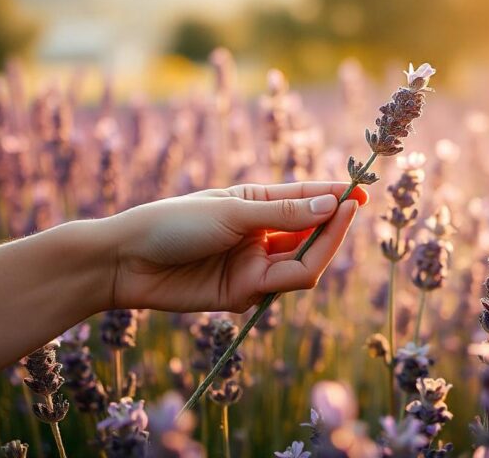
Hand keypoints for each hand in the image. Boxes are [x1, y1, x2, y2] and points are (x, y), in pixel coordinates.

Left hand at [103, 182, 366, 312]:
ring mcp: (254, 266)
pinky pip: (280, 288)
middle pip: (312, 236)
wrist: (126, 261)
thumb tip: (332, 206)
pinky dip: (294, 276)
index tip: (362, 194)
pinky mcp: (243, 295)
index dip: (336, 199)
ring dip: (320, 249)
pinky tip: (301, 262)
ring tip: (332, 229)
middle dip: (333, 226)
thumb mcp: (232, 212)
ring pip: (303, 265)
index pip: (308, 200)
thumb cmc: (173, 223)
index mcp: (258, 203)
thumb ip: (284, 214)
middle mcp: (262, 235)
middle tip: (351, 211)